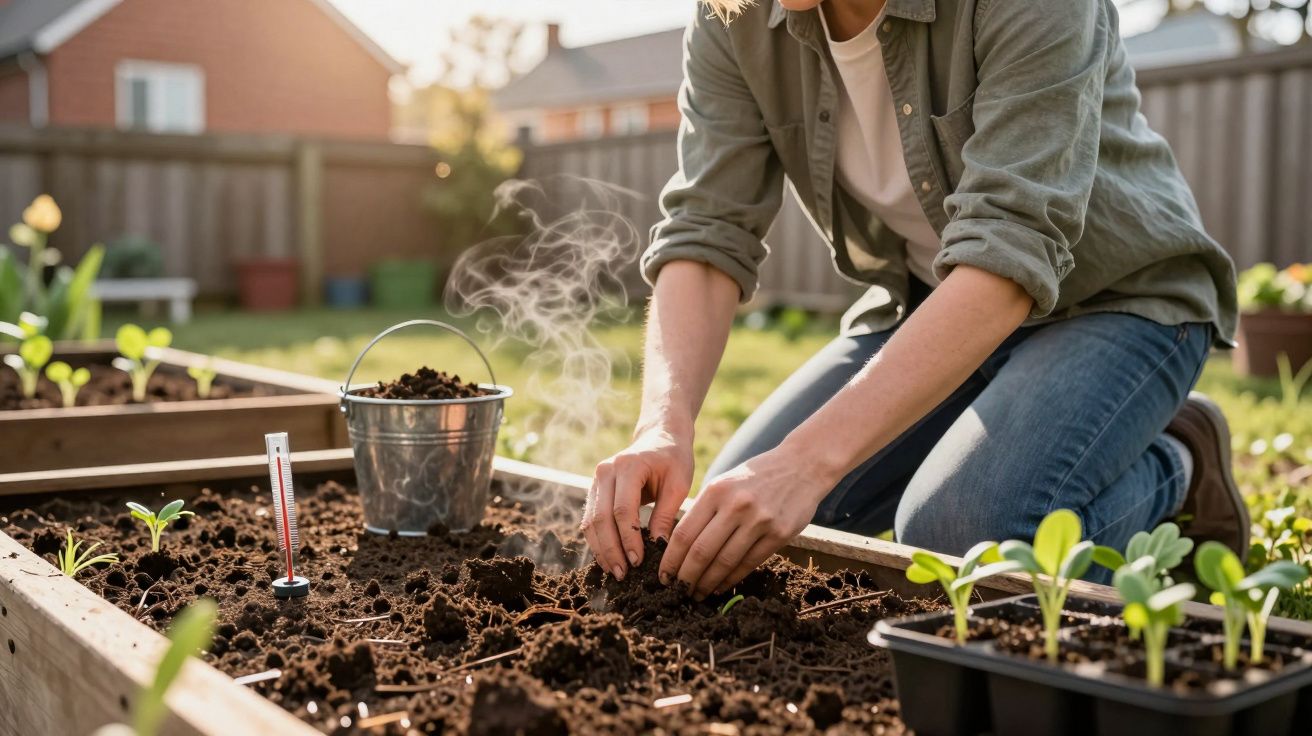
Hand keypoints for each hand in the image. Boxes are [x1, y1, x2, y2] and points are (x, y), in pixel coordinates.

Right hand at [582, 425, 693, 579]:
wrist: (659, 437)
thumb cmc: (673, 459)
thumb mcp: (678, 484)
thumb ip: (666, 515)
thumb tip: (658, 549)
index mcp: (628, 466)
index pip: (622, 510)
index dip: (629, 538)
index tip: (639, 562)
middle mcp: (605, 471)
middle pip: (601, 518)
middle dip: (611, 550)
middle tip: (623, 574)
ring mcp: (596, 480)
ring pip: (591, 522)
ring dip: (602, 550)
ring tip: (616, 572)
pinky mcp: (594, 490)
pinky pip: (591, 520)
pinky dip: (598, 541)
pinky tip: (610, 559)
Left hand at [659, 445, 831, 598]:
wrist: (802, 466)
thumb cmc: (756, 477)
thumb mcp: (725, 483)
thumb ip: (704, 510)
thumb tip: (679, 546)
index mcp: (716, 491)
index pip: (685, 533)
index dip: (671, 560)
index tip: (663, 576)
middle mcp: (736, 505)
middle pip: (701, 552)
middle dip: (685, 577)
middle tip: (677, 591)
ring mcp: (759, 520)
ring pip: (725, 562)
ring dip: (708, 583)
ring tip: (698, 594)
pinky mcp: (779, 534)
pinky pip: (749, 563)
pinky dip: (731, 579)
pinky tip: (721, 586)